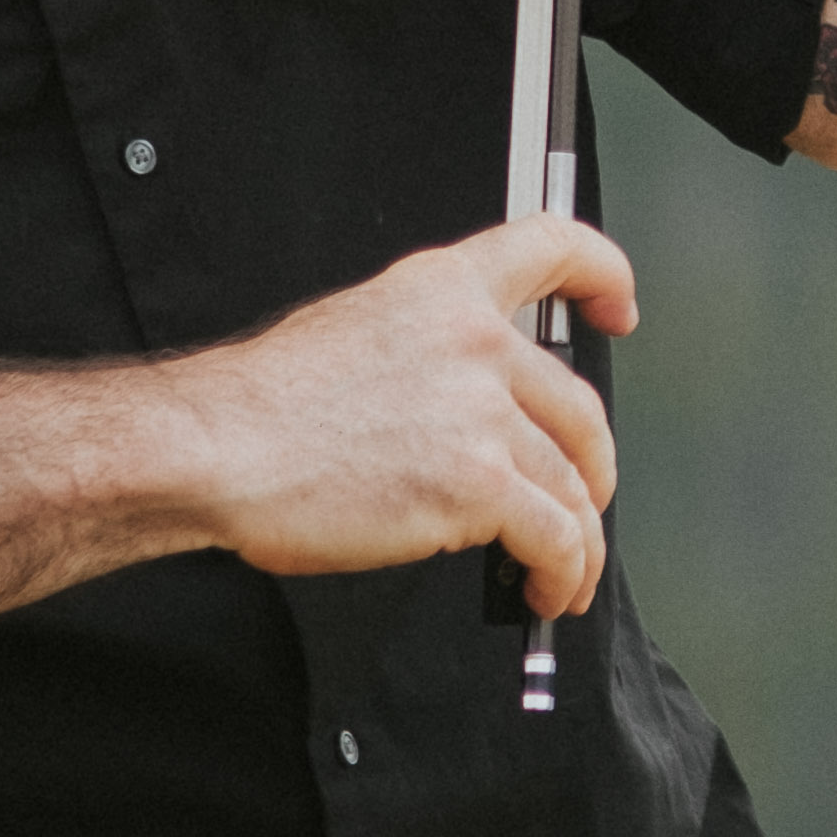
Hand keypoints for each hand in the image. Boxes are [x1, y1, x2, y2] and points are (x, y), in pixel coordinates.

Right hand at [165, 216, 636, 614]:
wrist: (218, 449)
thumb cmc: (262, 407)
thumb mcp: (351, 330)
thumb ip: (422, 351)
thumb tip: (458, 402)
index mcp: (441, 291)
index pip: (550, 248)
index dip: (601, 273)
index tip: (618, 308)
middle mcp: (476, 343)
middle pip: (580, 405)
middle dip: (594, 465)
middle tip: (586, 495)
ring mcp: (483, 414)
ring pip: (573, 482)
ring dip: (581, 537)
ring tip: (567, 572)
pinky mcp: (479, 485)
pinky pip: (556, 536)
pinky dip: (565, 571)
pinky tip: (549, 589)